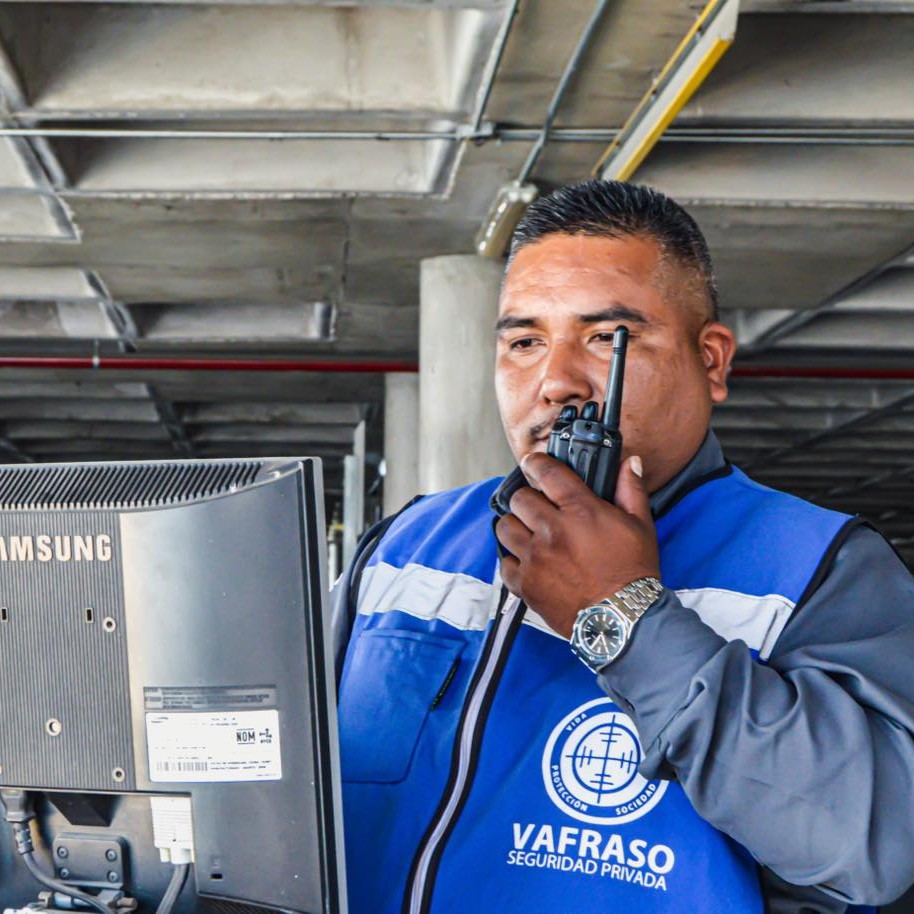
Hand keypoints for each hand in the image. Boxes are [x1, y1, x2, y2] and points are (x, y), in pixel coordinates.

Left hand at [494, 453, 659, 638]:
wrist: (623, 620)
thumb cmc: (633, 573)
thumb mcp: (640, 526)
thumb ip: (631, 490)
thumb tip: (630, 463)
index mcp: (580, 511)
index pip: (546, 473)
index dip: (535, 463)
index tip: (532, 463)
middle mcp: (552, 531)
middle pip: (519, 498)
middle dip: (527, 498)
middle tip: (536, 506)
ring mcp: (536, 558)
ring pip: (505, 527)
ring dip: (515, 526)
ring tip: (527, 532)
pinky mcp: (526, 584)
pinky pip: (505, 563)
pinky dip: (512, 560)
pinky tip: (526, 561)